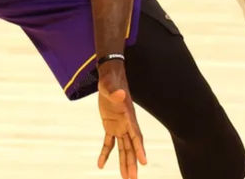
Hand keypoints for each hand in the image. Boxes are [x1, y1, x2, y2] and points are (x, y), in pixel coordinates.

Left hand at [96, 63, 146, 178]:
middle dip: (132, 163)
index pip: (136, 135)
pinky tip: (101, 165)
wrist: (110, 76)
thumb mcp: (110, 85)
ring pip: (123, 148)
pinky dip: (105, 154)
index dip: (139, 149)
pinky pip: (108, 143)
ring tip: (126, 178)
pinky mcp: (110, 126)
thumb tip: (120, 93)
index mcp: (128, 116)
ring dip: (124, 163)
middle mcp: (126, 124)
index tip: (144, 162)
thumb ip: (114, 91)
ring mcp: (119, 126)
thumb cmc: (111, 80)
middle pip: (131, 147)